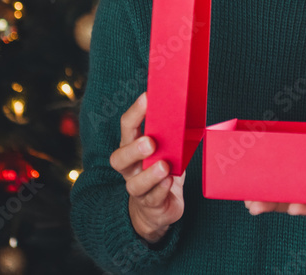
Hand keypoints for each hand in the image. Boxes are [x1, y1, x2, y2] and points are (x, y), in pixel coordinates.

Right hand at [109, 91, 185, 244]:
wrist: (157, 208)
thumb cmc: (163, 169)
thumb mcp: (166, 149)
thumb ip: (170, 133)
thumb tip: (186, 108)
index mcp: (132, 148)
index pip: (127, 128)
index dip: (135, 112)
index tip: (147, 97)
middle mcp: (130, 168)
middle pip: (119, 159)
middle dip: (133, 149)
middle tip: (150, 142)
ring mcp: (138, 188)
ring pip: (134, 184)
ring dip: (149, 174)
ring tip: (164, 166)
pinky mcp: (150, 204)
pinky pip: (152, 199)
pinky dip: (161, 190)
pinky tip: (169, 182)